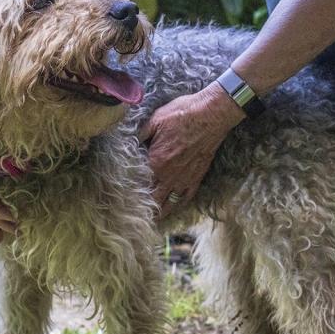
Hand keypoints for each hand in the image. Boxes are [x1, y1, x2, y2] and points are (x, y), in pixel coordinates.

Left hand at [139, 82, 244, 217]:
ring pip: (169, 202)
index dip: (130, 191)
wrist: (211, 114)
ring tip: (152, 219)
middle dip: (144, 207)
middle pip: (153, 198)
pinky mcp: (197, 176)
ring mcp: (184, 178)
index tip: (122, 198)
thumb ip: (140, 135)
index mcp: (155, 161)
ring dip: (160, 211)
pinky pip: (186, 197)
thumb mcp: (155, 120)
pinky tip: (173, 206)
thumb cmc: (182, 114)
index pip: (138, 182)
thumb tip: (129, 143)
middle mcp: (169, 174)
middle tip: (135, 215)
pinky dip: (178, 204)